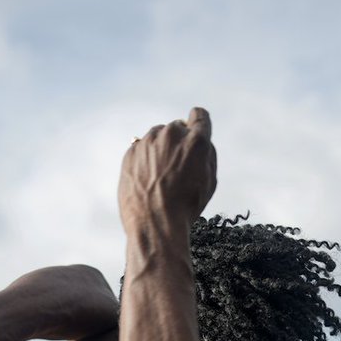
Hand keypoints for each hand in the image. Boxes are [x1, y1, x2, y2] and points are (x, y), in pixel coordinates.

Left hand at [118, 107, 216, 234]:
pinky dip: (144, 160)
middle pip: (177, 128)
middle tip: (177, 168)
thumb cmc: (185, 208)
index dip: (198, 122)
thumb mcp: (209, 182)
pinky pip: (141, 149)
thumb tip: (201, 141)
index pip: (199, 116)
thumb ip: (207, 155)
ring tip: (161, 177)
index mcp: (196, 141)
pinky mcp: (131, 152)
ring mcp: (148, 142)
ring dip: (161, 150)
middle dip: (179, 142)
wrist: (154, 225)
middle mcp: (171, 135)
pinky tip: (148, 180)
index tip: (195, 127)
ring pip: (157, 137)